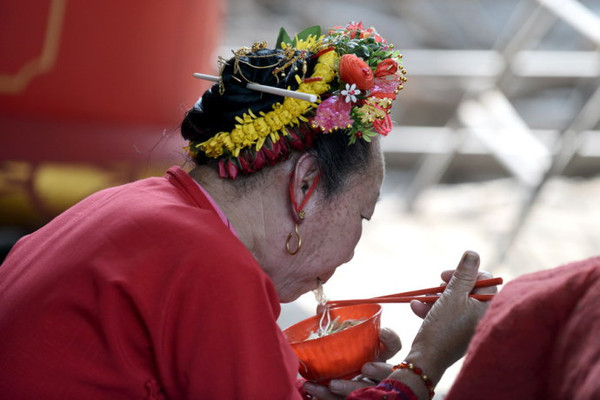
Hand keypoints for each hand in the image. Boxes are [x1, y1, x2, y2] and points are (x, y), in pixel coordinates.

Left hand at [302, 327, 400, 398]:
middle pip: (385, 373)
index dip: (391, 339)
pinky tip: (313, 388)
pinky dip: (326, 396)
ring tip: (332, 384)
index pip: (393, 346)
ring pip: (365, 390)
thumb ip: (331, 322)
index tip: (382, 333)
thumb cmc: (336, 357)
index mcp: (376, 355)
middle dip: (378, 370)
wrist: (324, 381)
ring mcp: (366, 389)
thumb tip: (320, 306)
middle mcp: (376, 374)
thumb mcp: (337, 340)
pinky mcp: (353, 398)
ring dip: (350, 387)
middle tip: (365, 366)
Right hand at [405, 250, 495, 383]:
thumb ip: (464, 273)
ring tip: (421, 299)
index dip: (467, 273)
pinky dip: (433, 310)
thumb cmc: (443, 326)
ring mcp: (469, 325)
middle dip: (447, 286)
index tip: (447, 275)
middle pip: (469, 290)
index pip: (487, 280)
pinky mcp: (456, 333)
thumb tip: (473, 253)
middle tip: (436, 286)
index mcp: (488, 307)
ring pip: (454, 302)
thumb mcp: (452, 295)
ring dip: (435, 298)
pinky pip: (447, 314)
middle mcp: (482, 316)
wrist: (427, 359)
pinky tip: (416, 308)